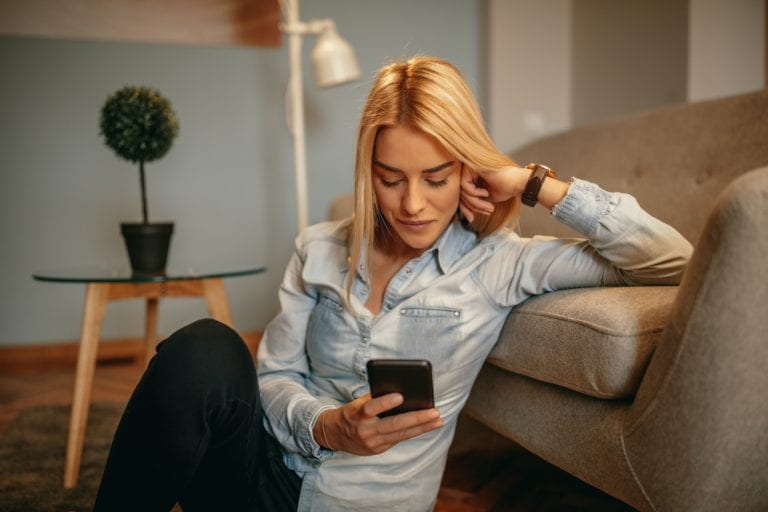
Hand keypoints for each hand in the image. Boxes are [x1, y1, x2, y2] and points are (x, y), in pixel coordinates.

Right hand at [315, 393, 443, 455]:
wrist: (334, 435)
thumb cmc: (351, 412)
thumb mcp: (357, 403)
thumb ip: (376, 398)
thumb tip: (402, 392)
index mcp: (356, 414)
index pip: (371, 407)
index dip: (385, 402)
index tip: (400, 396)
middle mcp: (365, 430)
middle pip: (393, 424)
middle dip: (417, 418)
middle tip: (435, 412)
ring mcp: (372, 442)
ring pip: (401, 434)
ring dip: (422, 427)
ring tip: (438, 420)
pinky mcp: (377, 450)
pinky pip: (399, 439)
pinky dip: (413, 432)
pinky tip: (427, 426)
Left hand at [459, 165, 527, 221]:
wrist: (518, 182)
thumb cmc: (505, 188)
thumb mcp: (484, 200)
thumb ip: (472, 203)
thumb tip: (462, 214)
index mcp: (470, 178)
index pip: (460, 195)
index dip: (464, 209)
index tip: (471, 218)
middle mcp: (468, 171)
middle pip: (460, 193)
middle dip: (471, 207)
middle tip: (485, 211)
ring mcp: (470, 167)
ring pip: (462, 190)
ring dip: (475, 202)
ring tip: (488, 206)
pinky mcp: (473, 166)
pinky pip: (465, 184)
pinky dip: (474, 193)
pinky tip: (486, 193)